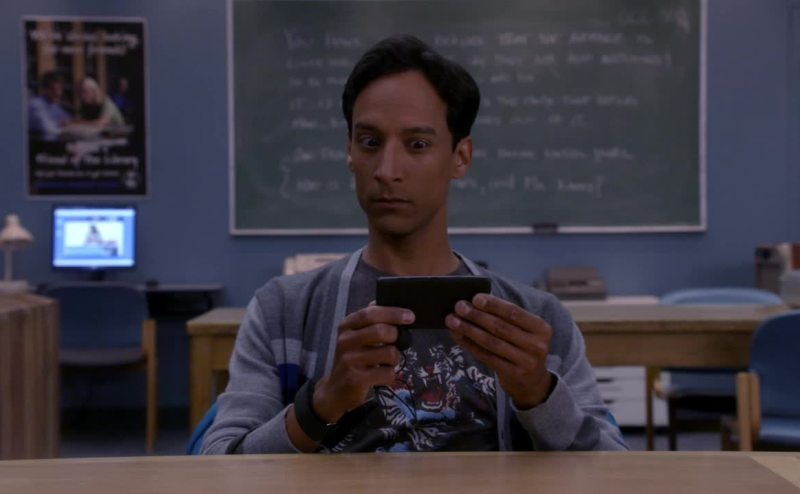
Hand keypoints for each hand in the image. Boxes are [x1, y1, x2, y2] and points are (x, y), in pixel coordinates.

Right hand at [313, 305, 413, 422]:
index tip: (410, 316)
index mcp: (347, 326)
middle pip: (381, 331)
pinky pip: (387, 373)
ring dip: (395, 358)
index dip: (393, 313)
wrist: (336, 389)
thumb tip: (389, 305)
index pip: (370, 313)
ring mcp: (349, 360)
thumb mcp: (356, 335)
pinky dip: (390, 375)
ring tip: (387, 362)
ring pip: (388, 353)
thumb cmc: (353, 359)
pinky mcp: (356, 379)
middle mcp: (345, 341)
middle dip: (397, 336)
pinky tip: (382, 375)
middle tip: (398, 342)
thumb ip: (371, 320)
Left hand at [446, 293, 552, 408]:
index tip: (475, 298)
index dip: (494, 305)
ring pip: (491, 342)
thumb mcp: (526, 331)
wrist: (533, 381)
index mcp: (541, 328)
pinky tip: (458, 336)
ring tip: (452, 320)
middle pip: (500, 327)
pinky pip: (486, 356)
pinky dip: (470, 345)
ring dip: (469, 330)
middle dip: (477, 315)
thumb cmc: (524, 346)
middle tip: (459, 306)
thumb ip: (507, 317)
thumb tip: (475, 301)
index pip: (514, 312)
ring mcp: (525, 361)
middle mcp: (537, 345)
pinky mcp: (512, 374)